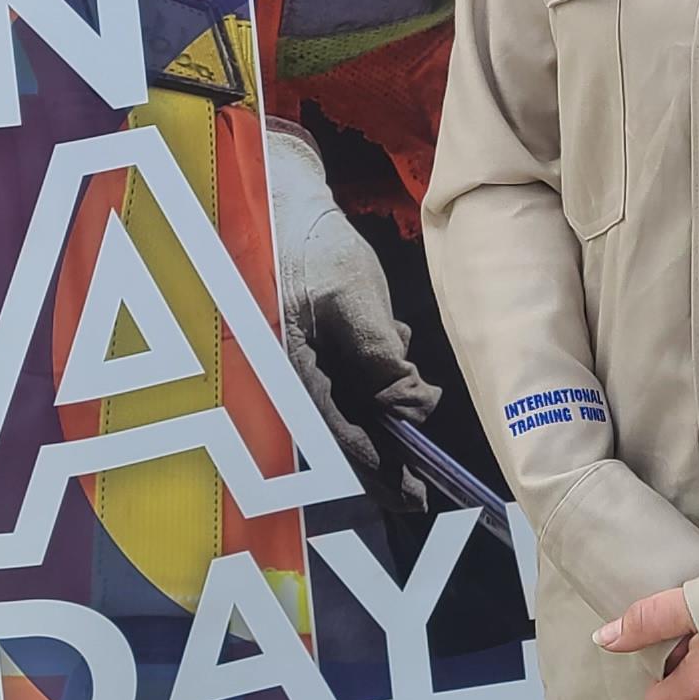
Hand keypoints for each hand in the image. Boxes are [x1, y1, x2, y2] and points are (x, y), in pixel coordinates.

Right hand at [264, 120, 438, 508]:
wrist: (276, 206)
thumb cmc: (309, 246)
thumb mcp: (352, 294)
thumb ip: (381, 355)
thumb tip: (412, 407)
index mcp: (289, 375)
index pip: (341, 440)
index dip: (383, 471)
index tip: (418, 493)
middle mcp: (284, 386)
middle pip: (339, 443)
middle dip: (383, 462)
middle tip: (421, 488)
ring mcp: (294, 374)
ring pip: (343, 420)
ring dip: (380, 421)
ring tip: (411, 404)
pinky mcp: (306, 359)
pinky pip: (341, 391)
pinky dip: (372, 388)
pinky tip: (393, 352)